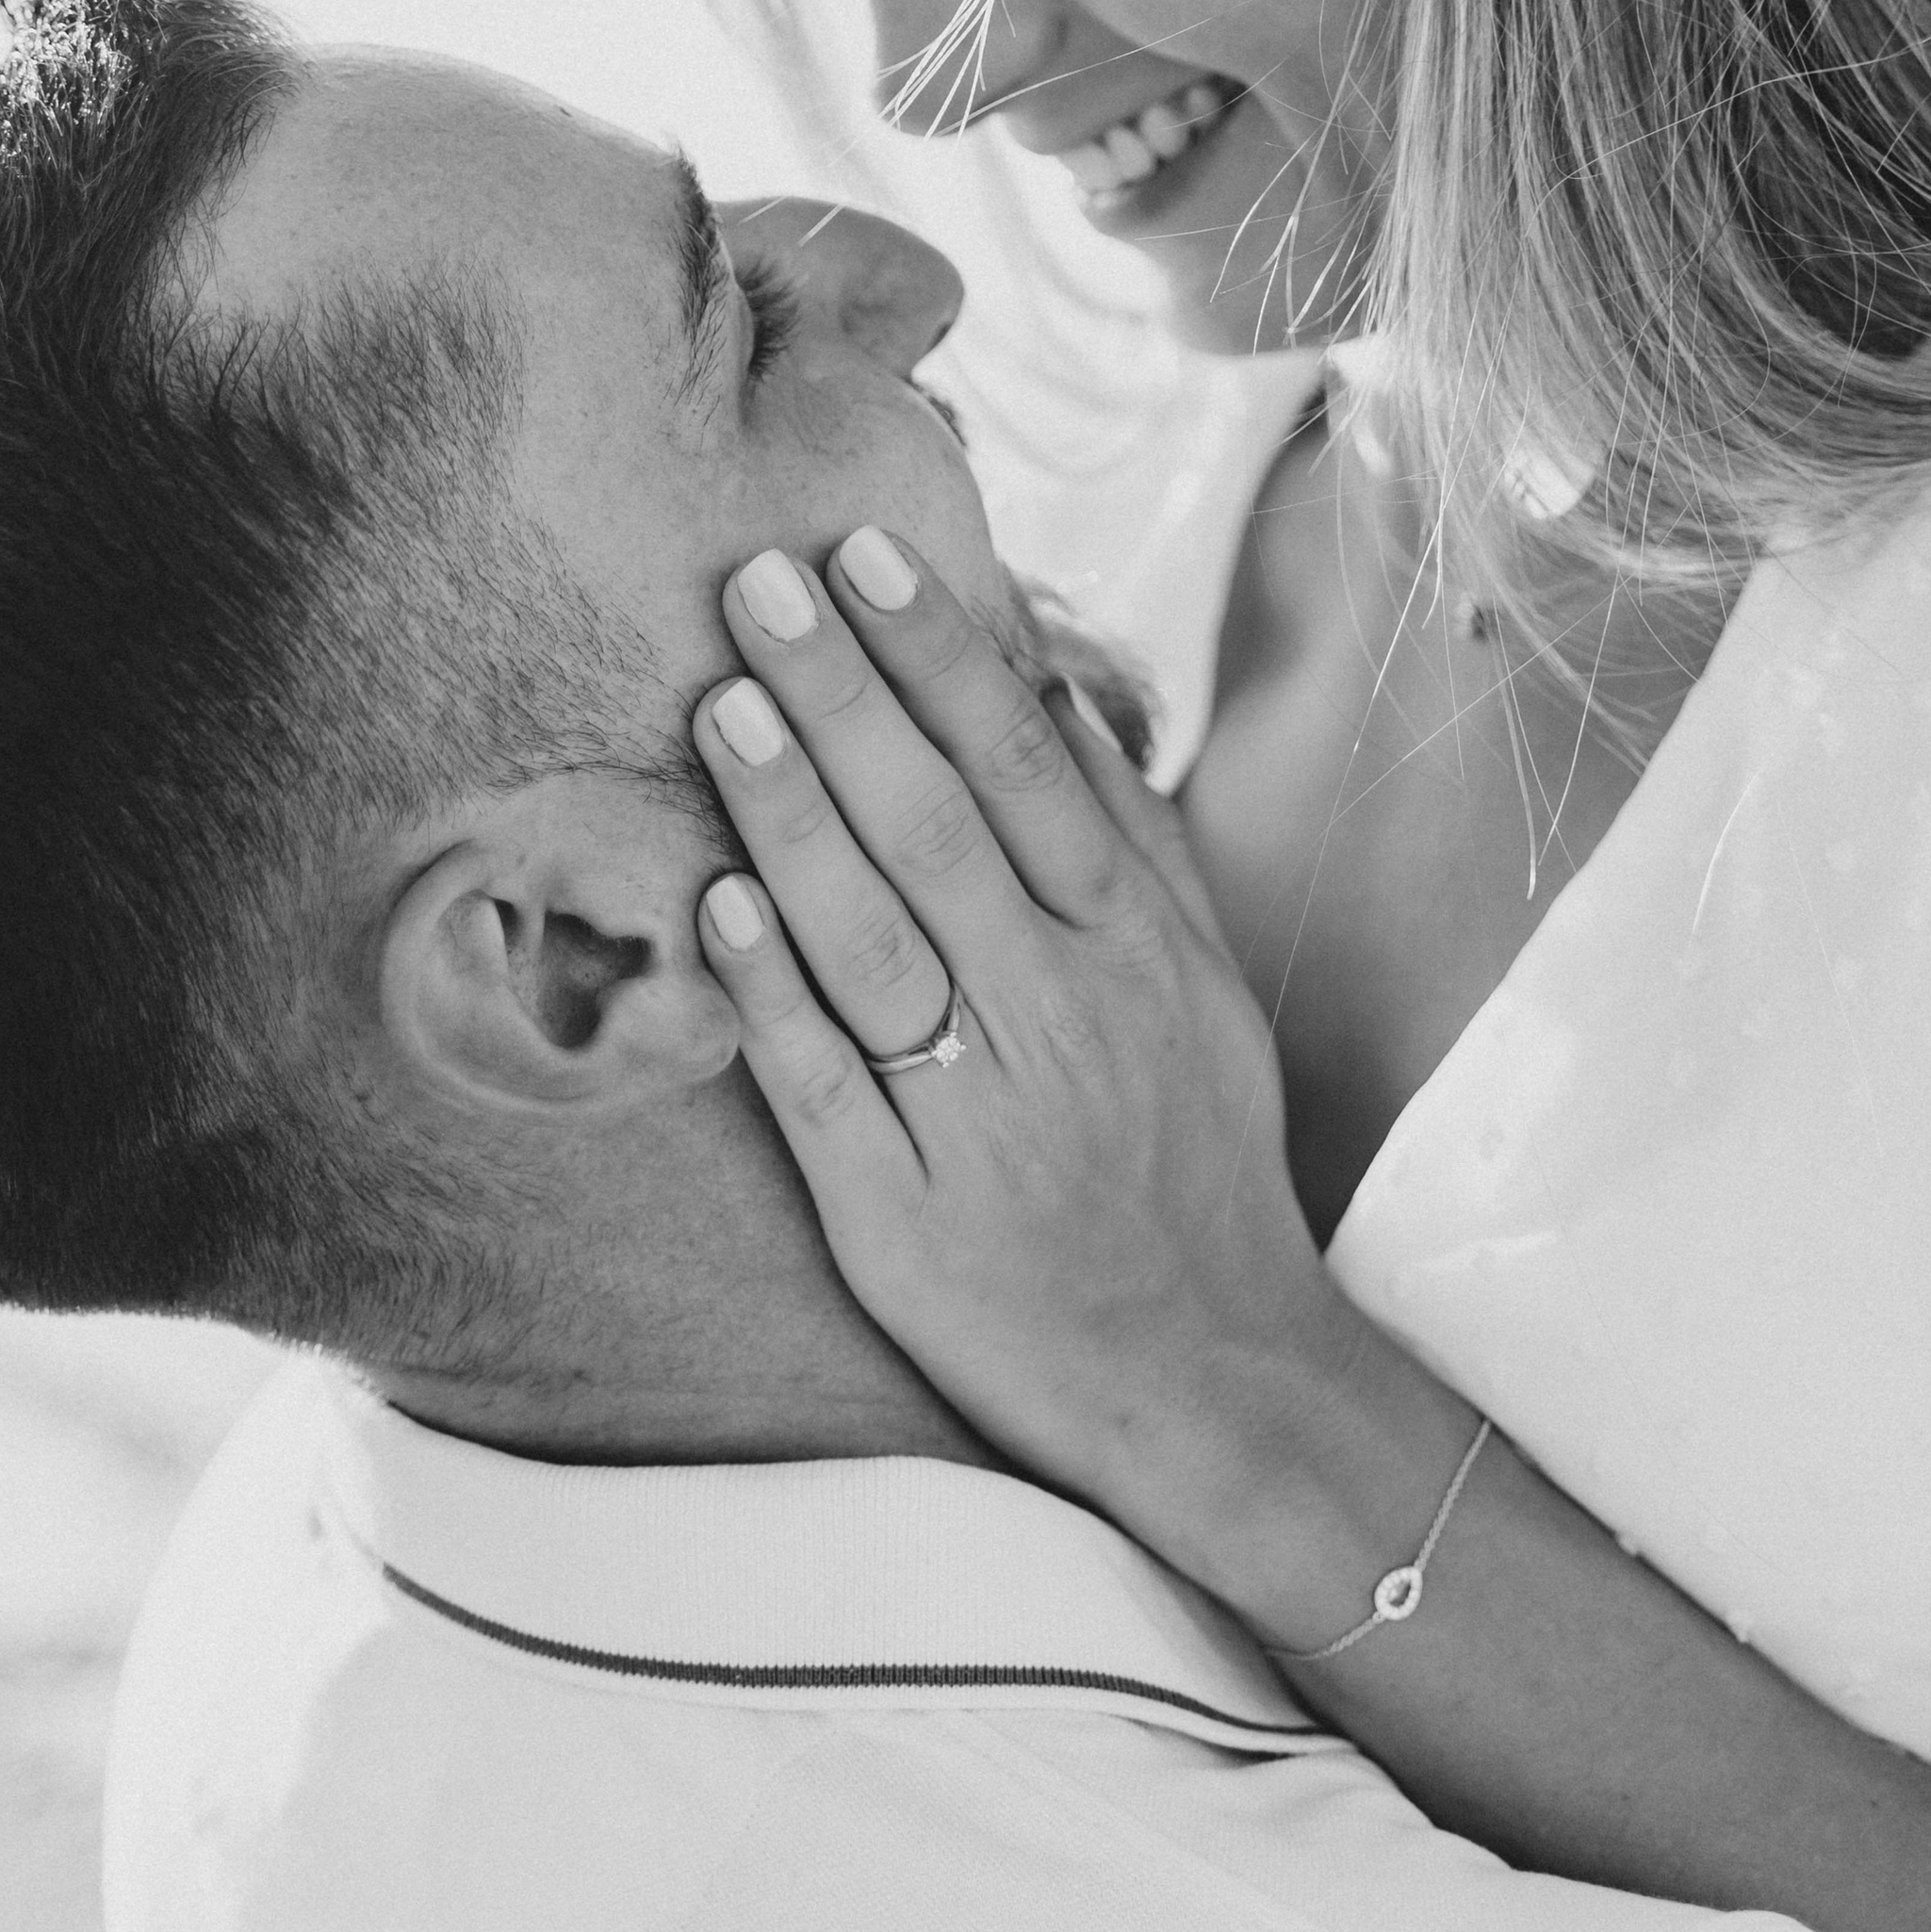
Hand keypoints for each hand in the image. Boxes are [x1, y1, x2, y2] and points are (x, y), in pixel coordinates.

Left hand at [690, 528, 1346, 1549]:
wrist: (1211, 1377)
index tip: (865, 554)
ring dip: (794, 818)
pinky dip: (774, 994)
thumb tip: (1051, 686)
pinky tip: (719, 903)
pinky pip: (829, 1089)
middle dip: (845, 695)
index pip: (1025, 769)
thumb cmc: (1193, 1154)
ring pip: (877, 942)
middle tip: (758, 582)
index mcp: (1133, 949)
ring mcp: (981, 1117)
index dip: (940, 655)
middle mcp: (1061, 1017)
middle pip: (938, 829)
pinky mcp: (904, 1218)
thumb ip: (1128, 838)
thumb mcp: (1201, 986)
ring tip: (724, 706)